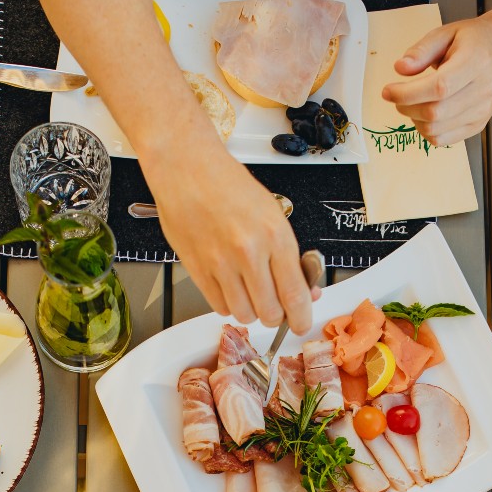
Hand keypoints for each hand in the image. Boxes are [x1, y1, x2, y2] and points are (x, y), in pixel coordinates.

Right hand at [139, 141, 318, 333]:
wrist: (188, 169)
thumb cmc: (229, 186)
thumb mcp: (273, 214)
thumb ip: (288, 256)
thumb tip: (304, 290)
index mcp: (275, 236)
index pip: (295, 295)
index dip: (301, 317)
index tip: (300, 321)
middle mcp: (249, 252)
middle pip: (270, 313)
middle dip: (276, 315)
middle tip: (275, 304)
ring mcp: (221, 263)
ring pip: (244, 314)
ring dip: (251, 310)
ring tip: (250, 291)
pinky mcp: (197, 270)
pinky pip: (219, 306)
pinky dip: (228, 303)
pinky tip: (231, 286)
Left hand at [381, 2, 491, 147]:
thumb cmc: (476, 40)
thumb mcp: (447, 33)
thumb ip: (422, 50)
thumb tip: (401, 68)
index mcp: (475, 62)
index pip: (439, 88)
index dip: (408, 93)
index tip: (389, 91)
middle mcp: (483, 89)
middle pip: (435, 112)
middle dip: (406, 107)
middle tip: (396, 95)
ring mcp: (482, 111)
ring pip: (437, 129)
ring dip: (414, 119)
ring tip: (411, 103)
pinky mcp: (478, 124)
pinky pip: (444, 139)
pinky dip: (426, 131)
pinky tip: (423, 115)